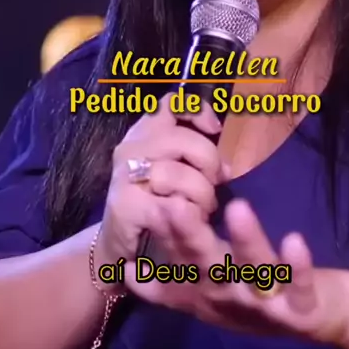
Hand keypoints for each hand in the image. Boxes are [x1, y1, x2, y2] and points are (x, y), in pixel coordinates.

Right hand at [96, 94, 227, 269]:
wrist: (121, 245)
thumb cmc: (155, 204)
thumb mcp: (177, 174)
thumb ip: (198, 161)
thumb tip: (227, 169)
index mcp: (144, 134)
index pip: (169, 104)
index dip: (196, 111)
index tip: (215, 130)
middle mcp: (130, 148)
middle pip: (181, 139)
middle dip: (208, 163)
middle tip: (214, 184)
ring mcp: (125, 176)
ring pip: (177, 173)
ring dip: (200, 194)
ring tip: (203, 208)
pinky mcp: (126, 206)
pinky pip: (170, 204)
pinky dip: (187, 214)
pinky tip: (190, 220)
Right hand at [124, 197, 348, 345]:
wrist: (319, 321)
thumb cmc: (256, 297)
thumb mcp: (207, 293)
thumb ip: (169, 282)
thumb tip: (125, 269)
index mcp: (206, 293)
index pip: (175, 264)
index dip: (158, 242)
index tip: (141, 213)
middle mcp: (229, 300)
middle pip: (205, 266)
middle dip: (188, 237)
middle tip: (172, 204)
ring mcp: (265, 307)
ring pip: (253, 271)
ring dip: (246, 241)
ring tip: (238, 207)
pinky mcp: (302, 308)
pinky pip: (298, 285)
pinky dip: (296, 266)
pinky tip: (294, 239)